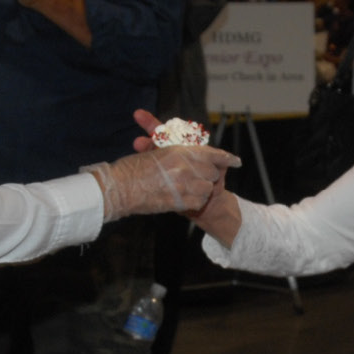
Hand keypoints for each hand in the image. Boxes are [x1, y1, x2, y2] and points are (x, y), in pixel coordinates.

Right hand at [90, 144, 239, 217]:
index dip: (225, 157)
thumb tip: (190, 152)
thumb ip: (174, 151)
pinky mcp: (180, 202)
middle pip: (212, 172)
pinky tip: (186, 199)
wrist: (119, 190)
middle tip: (198, 177)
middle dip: (208, 175)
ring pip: (208, 188)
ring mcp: (183, 185)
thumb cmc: (131, 170)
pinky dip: (195, 202)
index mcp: (178, 151)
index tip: (235, 161)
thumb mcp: (153, 153)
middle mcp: (184, 167)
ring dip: (202, 189)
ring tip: (190, 189)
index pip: (210, 154)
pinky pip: (199, 201)